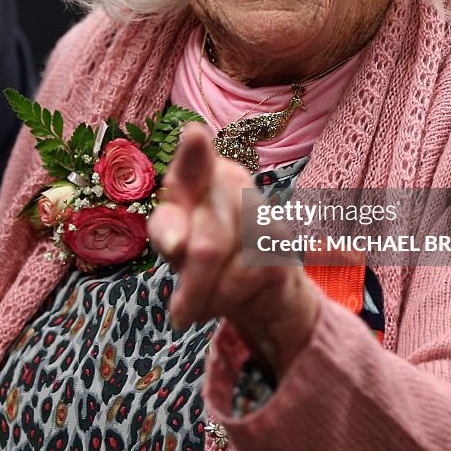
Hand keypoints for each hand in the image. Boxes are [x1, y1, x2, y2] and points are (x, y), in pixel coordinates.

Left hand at [146, 124, 319, 378]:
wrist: (264, 294)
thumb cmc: (211, 261)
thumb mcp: (177, 246)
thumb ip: (168, 233)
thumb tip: (176, 242)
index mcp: (201, 176)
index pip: (194, 164)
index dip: (195, 153)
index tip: (193, 135)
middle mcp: (233, 182)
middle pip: (203, 243)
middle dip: (190, 287)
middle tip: (179, 315)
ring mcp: (261, 210)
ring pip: (219, 262)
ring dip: (205, 297)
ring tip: (205, 303)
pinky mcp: (282, 243)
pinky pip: (241, 280)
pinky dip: (227, 300)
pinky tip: (230, 300)